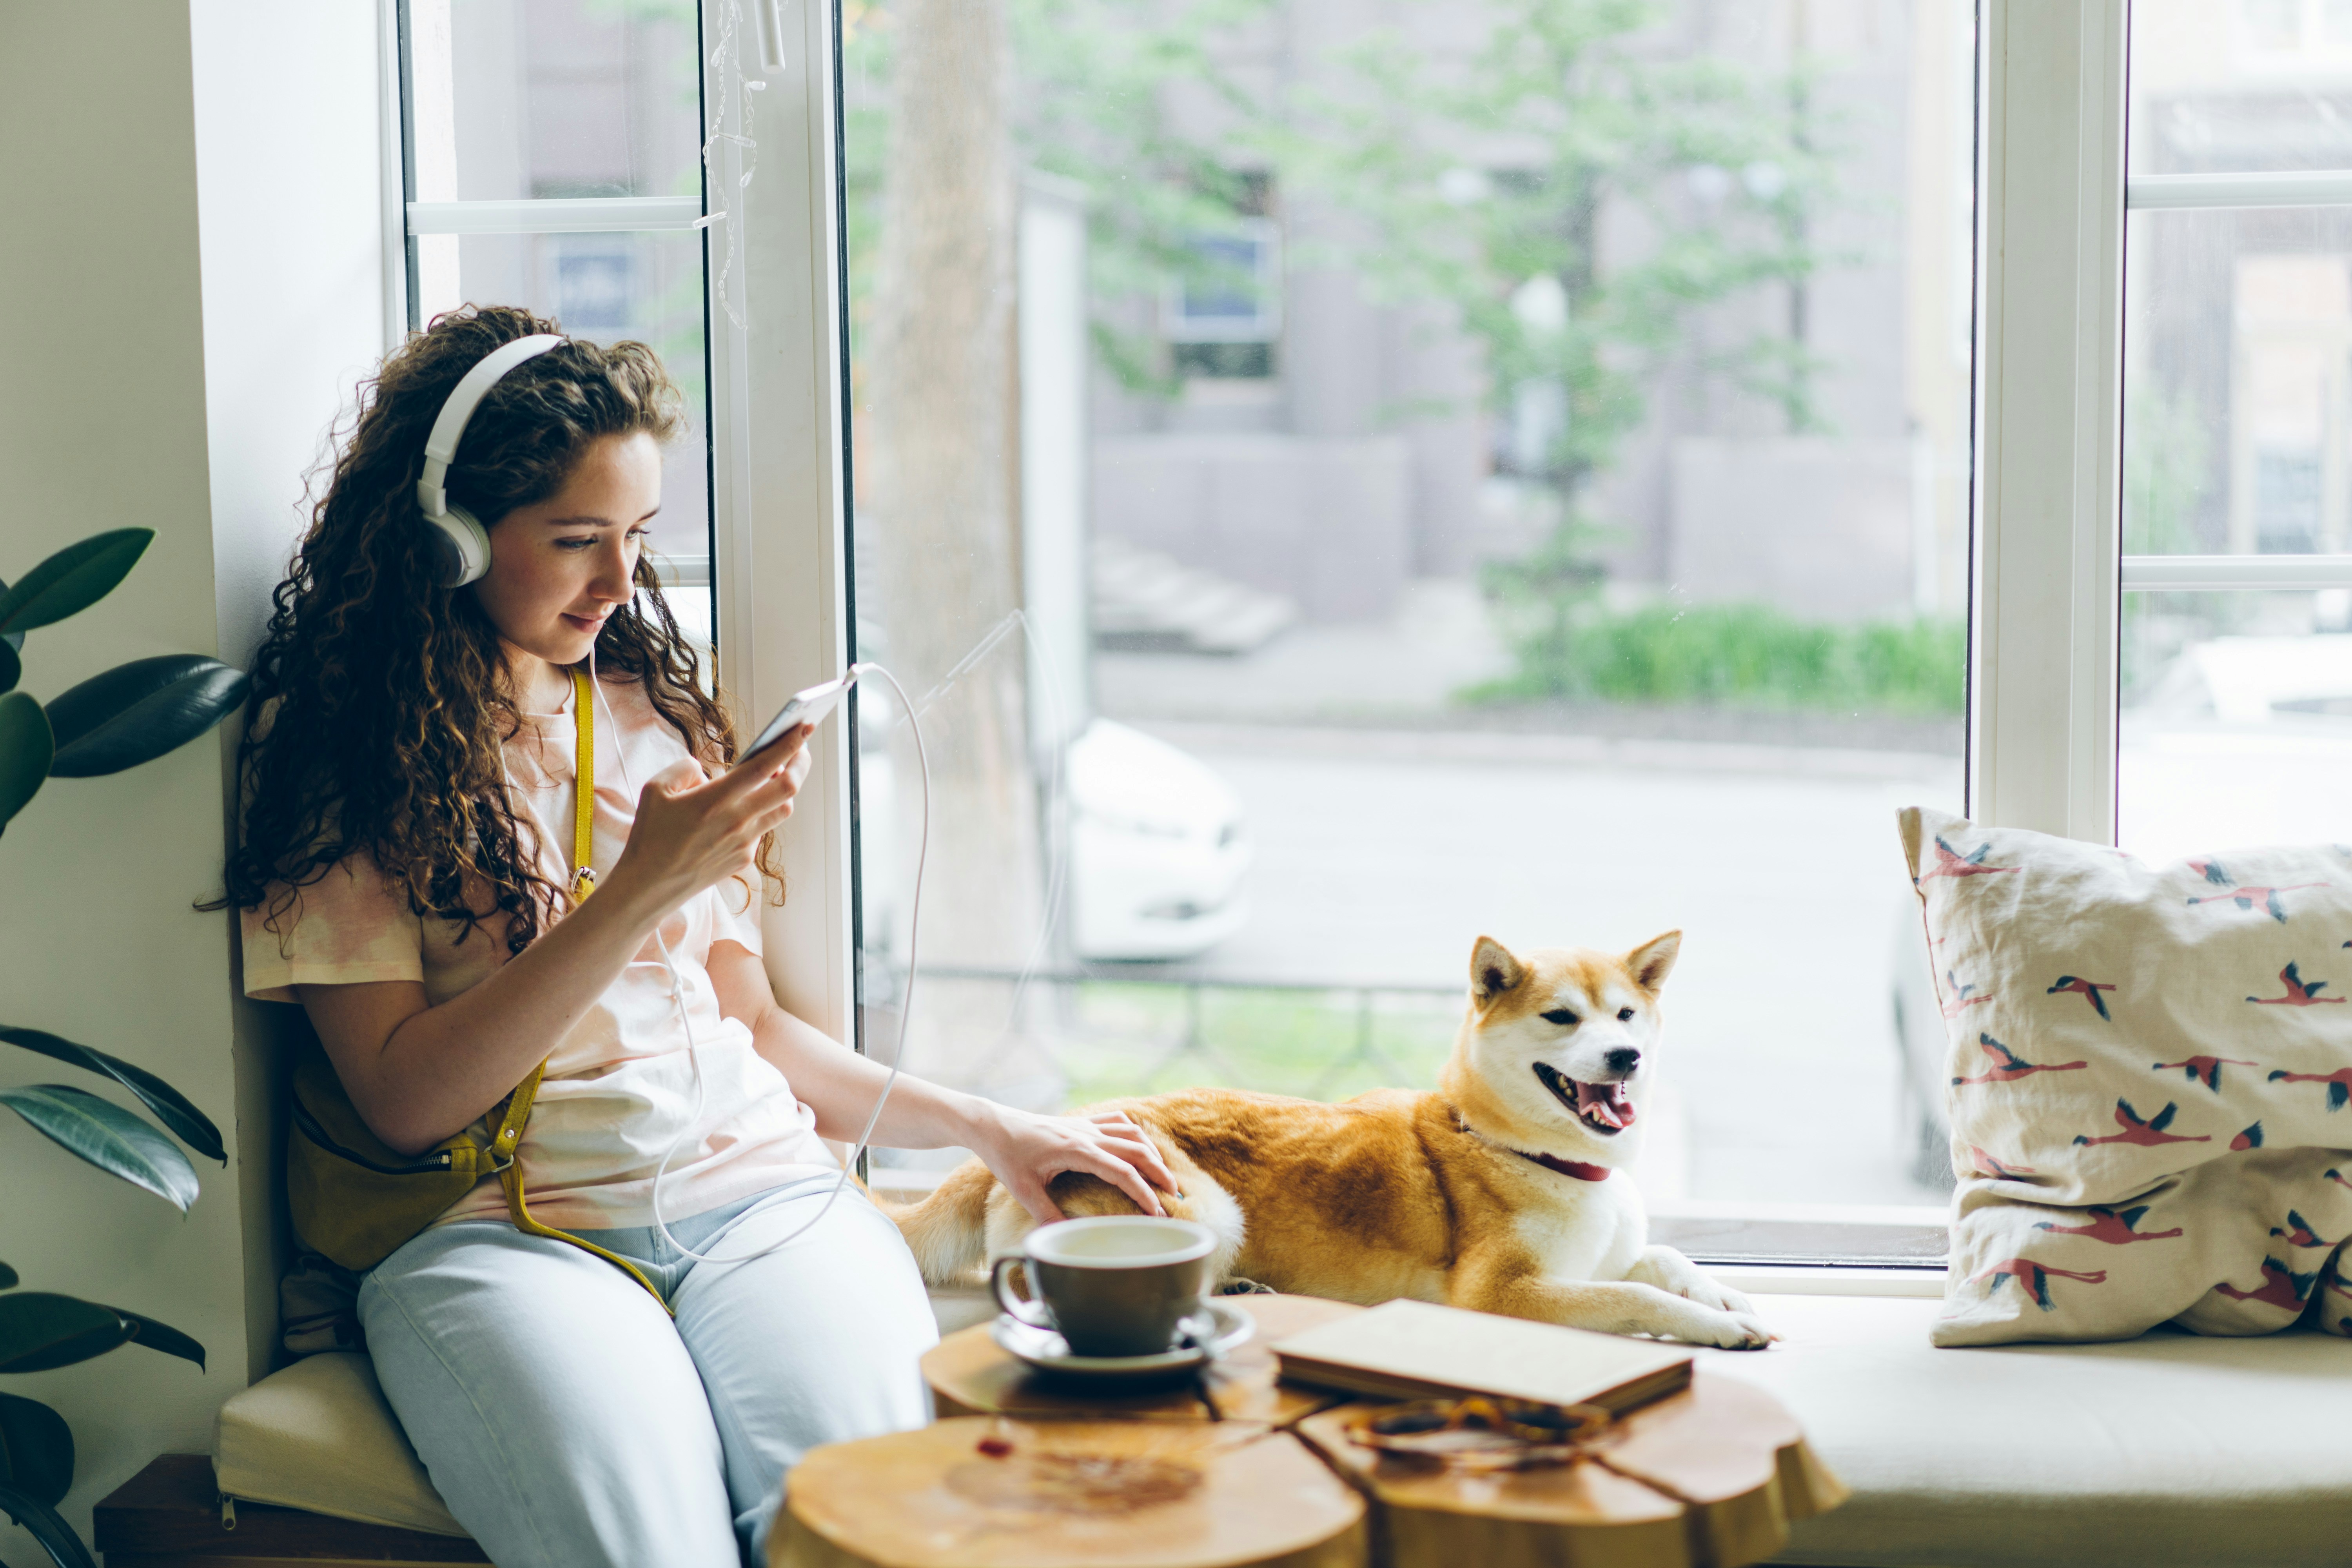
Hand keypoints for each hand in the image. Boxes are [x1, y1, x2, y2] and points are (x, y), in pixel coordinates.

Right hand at [603, 724, 808, 913]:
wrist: (649, 885)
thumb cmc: (650, 834)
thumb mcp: (655, 789)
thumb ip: (685, 768)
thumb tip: (708, 769)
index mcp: (715, 799)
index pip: (764, 766)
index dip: (789, 744)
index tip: (806, 726)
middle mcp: (736, 821)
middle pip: (789, 788)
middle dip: (801, 763)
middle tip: (802, 749)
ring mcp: (744, 842)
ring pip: (782, 810)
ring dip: (785, 790)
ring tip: (777, 774)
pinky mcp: (744, 858)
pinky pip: (763, 829)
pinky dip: (761, 813)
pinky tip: (745, 808)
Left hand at [967, 1105, 1180, 1222]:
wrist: (992, 1125)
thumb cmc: (1005, 1156)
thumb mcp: (1022, 1190)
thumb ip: (1046, 1215)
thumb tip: (1065, 1239)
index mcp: (1077, 1150)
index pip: (1123, 1171)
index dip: (1144, 1193)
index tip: (1157, 1213)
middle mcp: (1086, 1134)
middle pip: (1137, 1149)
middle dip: (1159, 1172)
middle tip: (1174, 1195)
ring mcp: (1085, 1124)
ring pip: (1132, 1132)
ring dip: (1151, 1152)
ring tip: (1162, 1174)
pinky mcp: (1080, 1121)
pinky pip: (1117, 1121)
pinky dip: (1134, 1133)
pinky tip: (1138, 1146)